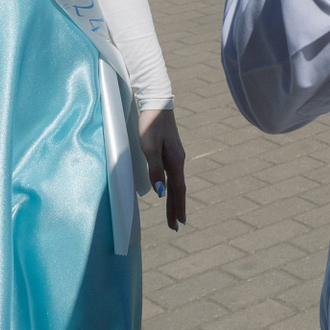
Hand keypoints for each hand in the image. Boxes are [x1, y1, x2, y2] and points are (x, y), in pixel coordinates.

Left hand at [139, 108, 186, 229]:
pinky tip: (170, 189)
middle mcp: (178, 160)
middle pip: (178, 189)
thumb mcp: (149, 148)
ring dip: (175, 199)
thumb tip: (161, 193)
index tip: (179, 224)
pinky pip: (174, 175)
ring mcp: (176, 156)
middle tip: (175, 226)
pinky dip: (173, 187)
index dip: (178, 207)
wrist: (157, 102)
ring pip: (176, 182)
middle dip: (176, 208)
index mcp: (175, 162)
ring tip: (174, 213)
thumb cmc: (150, 124)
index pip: (178, 190)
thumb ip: (155, 170)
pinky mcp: (171, 151)